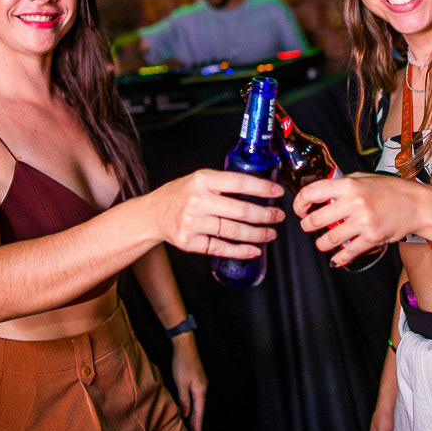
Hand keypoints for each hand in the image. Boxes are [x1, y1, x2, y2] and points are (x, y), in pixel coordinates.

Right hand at [149, 169, 284, 256]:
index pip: (239, 182)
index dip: (262, 188)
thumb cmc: (180, 195)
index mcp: (202, 180)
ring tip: (270, 233)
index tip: (278, 192)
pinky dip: (240, 251)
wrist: (152, 214)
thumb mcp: (199, 179)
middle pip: (241, 210)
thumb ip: (223, 182)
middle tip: (278, 216)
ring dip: (257, 234)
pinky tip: (254, 250)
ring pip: (234, 231)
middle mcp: (197, 201)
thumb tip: (259, 189)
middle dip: (266, 215)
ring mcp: (193, 223)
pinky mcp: (189, 242)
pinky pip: (220, 248)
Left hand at [171, 332, 207, 430]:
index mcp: (200, 390)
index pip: (199, 412)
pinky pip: (196, 396)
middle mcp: (203, 388)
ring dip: (195, 414)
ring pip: (198, 402)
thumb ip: (183, 399)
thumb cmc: (182, 364)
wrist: (185, 346)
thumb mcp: (181, 383)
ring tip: (192, 424)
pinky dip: (194, 405)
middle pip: (200, 408)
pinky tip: (190, 408)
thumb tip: (185, 413)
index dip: (197, 424)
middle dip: (197, 421)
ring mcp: (201, 383)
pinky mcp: (197, 379)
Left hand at [294, 173, 431, 265]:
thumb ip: (342, 184)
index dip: (299, 203)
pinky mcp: (371, 238)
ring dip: (321, 243)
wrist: (417, 204)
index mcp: (349, 185)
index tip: (300, 209)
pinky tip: (336, 258)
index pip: (312, 192)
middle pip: (315, 219)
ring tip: (322, 242)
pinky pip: (347, 252)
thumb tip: (321, 192)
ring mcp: (362, 222)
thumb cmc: (392, 190)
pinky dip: (338, 258)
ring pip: (328, 239)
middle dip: (307, 225)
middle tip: (308, 226)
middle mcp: (354, 203)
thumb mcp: (364, 177)